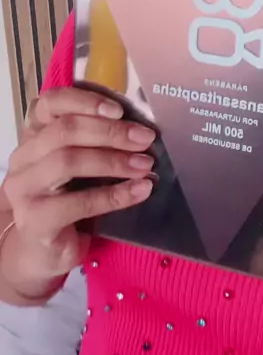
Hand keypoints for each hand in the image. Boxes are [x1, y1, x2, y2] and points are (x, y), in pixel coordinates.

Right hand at [1, 88, 154, 296]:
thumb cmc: (64, 201)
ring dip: (114, 161)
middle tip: (145, 139)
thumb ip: (92, 142)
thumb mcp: (75, 166)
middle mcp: (24, 158)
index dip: (85, 101)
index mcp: (34, 137)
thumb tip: (138, 128)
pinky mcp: (36, 220)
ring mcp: (26, 190)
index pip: (50, 104)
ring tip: (145, 165)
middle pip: (64, 130)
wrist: (39, 253)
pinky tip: (140, 191)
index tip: (119, 109)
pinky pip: (79, 202)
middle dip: (111, 132)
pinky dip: (115, 195)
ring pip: (68, 161)